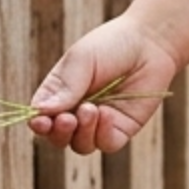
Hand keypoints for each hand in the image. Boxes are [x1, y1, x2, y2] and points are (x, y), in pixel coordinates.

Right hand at [29, 16, 178, 156]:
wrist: (150, 43)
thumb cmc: (111, 45)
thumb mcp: (82, 59)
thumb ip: (64, 86)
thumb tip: (41, 111)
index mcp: (60, 94)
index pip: (42, 117)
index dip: (38, 123)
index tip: (39, 122)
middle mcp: (76, 112)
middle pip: (58, 138)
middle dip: (59, 133)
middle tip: (67, 118)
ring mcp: (99, 123)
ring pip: (81, 145)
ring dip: (82, 132)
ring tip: (91, 109)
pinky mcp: (121, 129)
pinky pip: (106, 144)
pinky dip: (103, 134)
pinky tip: (108, 113)